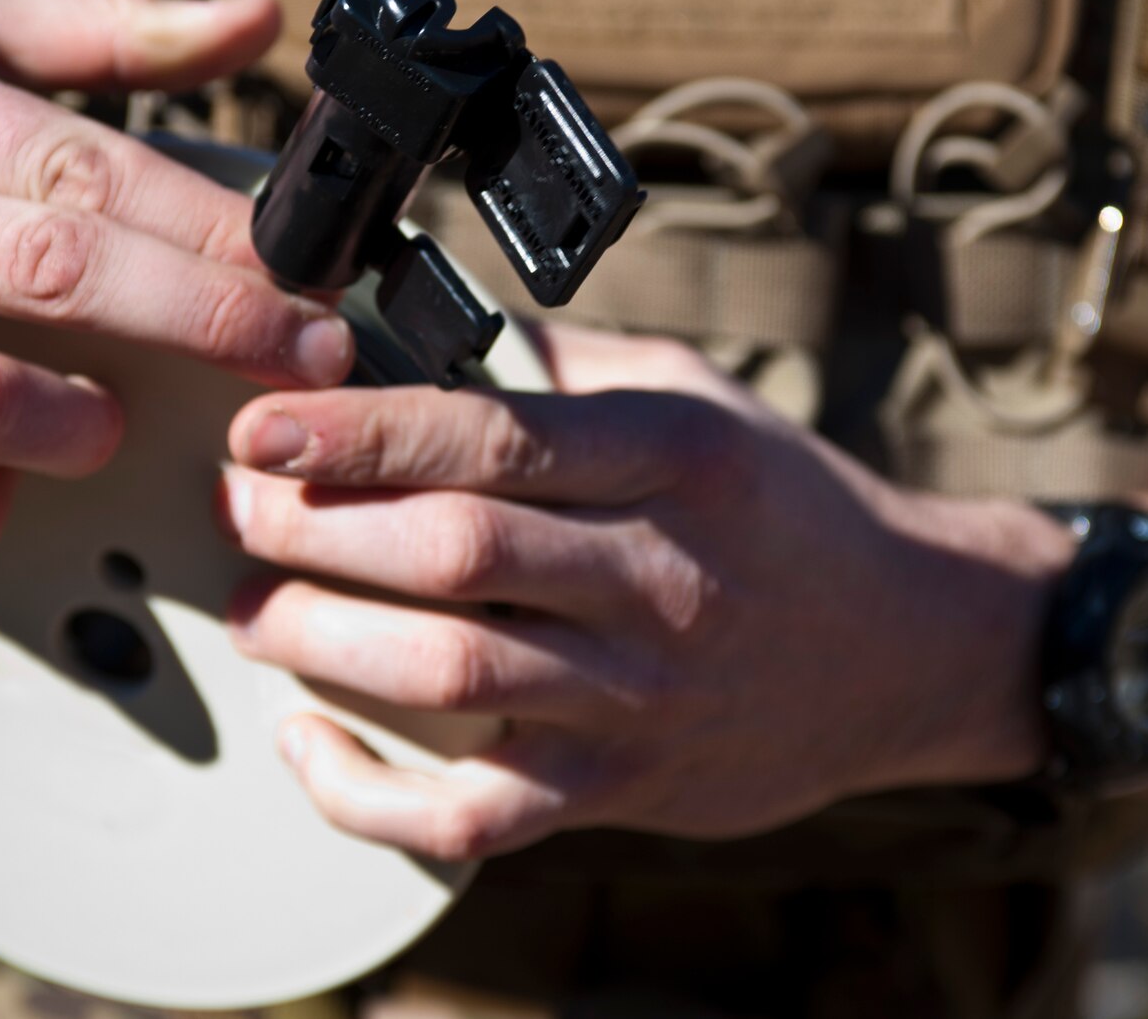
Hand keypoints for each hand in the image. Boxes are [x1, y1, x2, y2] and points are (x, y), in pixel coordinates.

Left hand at [219, 325, 1070, 860]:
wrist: (911, 647)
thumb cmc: (783, 505)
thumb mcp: (698, 398)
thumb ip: (564, 369)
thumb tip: (421, 332)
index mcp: (676, 458)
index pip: (494, 438)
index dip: (360, 432)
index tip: (262, 426)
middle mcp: (660, 576)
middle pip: (458, 555)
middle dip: (317, 531)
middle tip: (236, 510)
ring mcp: (642, 695)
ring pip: (455, 676)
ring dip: (324, 642)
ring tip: (253, 607)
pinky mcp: (625, 789)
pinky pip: (479, 815)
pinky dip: (373, 794)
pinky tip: (308, 745)